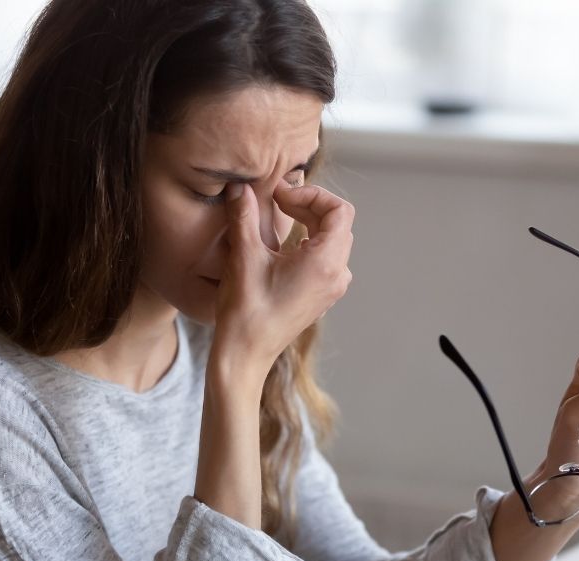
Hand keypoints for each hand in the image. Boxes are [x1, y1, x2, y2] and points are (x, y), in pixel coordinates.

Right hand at [212, 180, 353, 370]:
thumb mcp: (243, 256)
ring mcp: (332, 288)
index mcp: (326, 262)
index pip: (339, 210)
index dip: (311, 194)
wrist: (245, 354)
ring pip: (333, 240)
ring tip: (279, 217)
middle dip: (309, 205)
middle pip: (338, 223)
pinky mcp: (322, 296)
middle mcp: (337, 275)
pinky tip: (282, 245)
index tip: (281, 195)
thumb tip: (239, 187)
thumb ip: (244, 215)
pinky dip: (309, 242)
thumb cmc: (246, 310)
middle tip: (276, 201)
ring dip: (309, 222)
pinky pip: (326, 259)